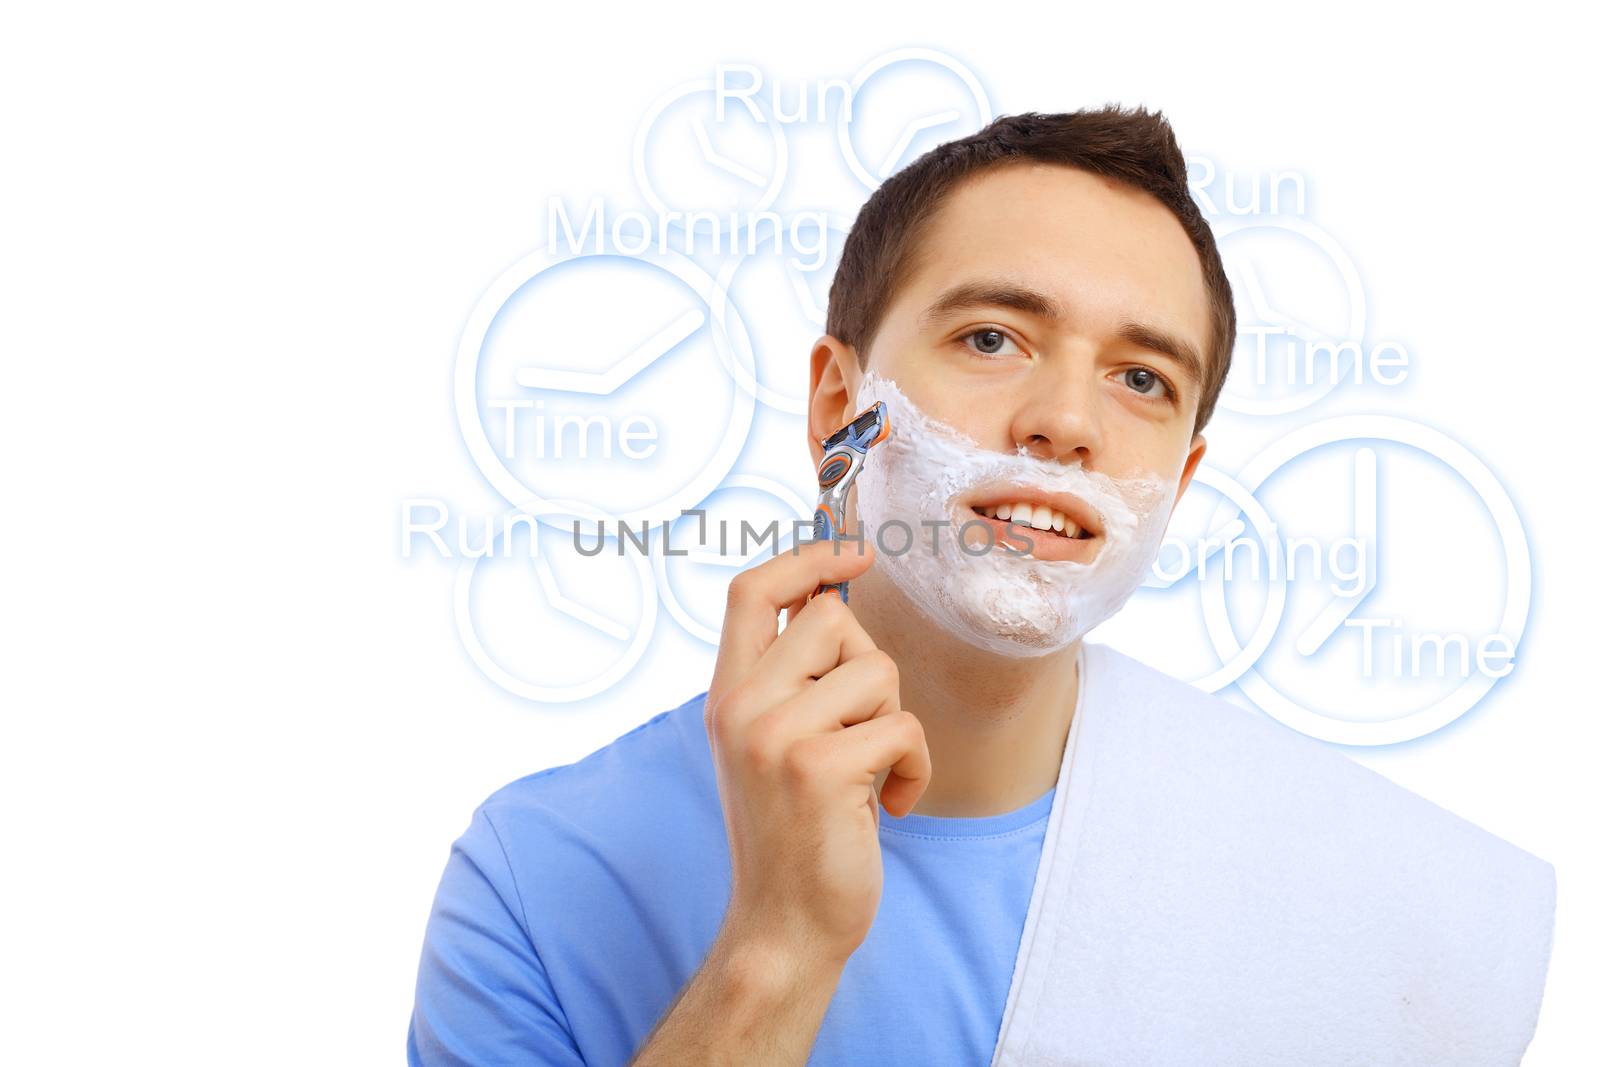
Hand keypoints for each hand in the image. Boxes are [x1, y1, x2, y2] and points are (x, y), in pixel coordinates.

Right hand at [704, 536, 931, 968]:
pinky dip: (913, 766)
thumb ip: (791, 677)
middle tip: (860, 730)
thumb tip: (836, 594)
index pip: (751, 589)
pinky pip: (903, 726)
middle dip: (870, 668)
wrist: (784, 925)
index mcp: (727, 694)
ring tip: (871, 773)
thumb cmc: (796, 832)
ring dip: (894, 723)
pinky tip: (888, 806)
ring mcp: (775, 735)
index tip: (858, 554)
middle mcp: (741, 706)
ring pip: (877, 671)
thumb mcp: (773, 742)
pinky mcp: (819, 767)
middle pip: (833, 618)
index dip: (808, 556)